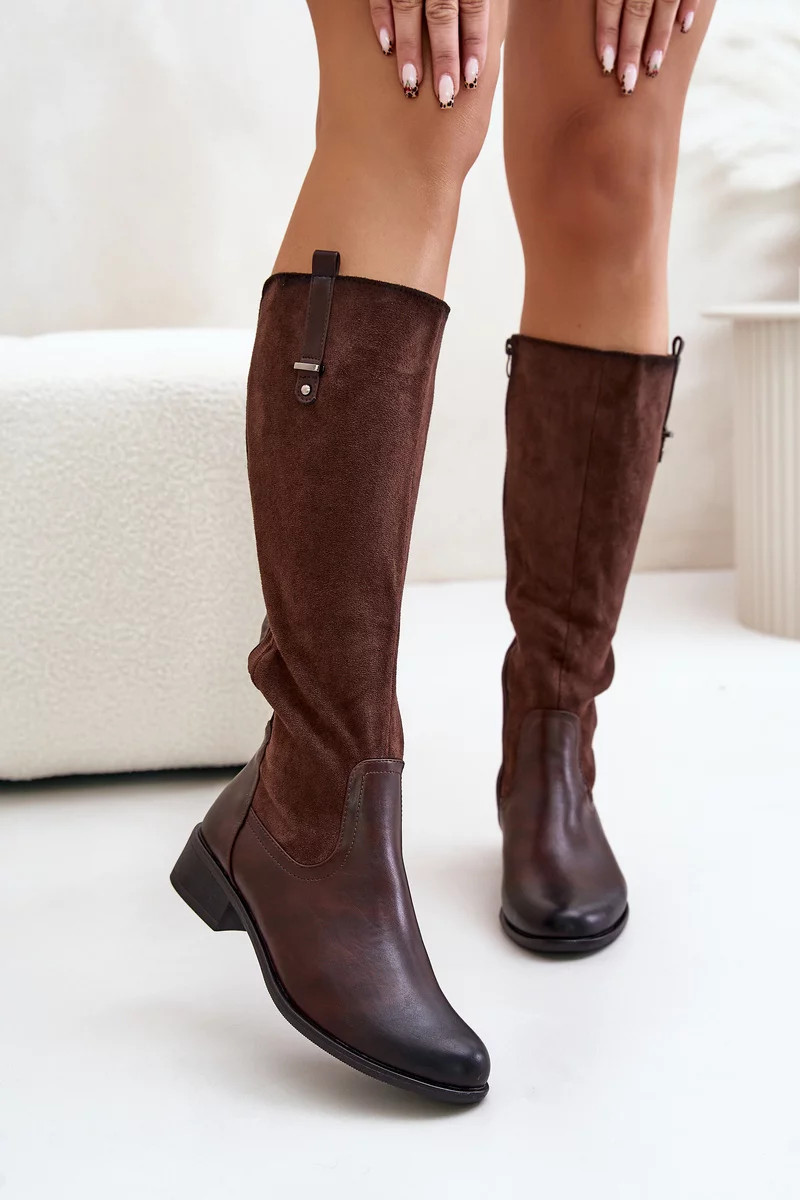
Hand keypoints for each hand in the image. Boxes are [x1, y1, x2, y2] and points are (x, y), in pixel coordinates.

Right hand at [369, 0, 489, 106]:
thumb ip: (472, 7)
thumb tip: (480, 47)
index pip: (474, 7)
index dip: (474, 42)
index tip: (472, 79)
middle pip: (442, 14)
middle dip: (444, 56)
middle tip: (445, 95)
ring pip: (407, 6)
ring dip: (410, 48)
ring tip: (411, 85)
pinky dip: (381, 20)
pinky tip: (386, 48)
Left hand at [596, 0, 700, 93]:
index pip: (610, 2)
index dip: (607, 33)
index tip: (606, 66)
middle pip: (637, 11)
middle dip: (632, 48)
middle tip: (627, 83)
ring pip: (666, 3)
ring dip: (660, 37)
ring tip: (653, 68)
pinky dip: (691, 6)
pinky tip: (684, 27)